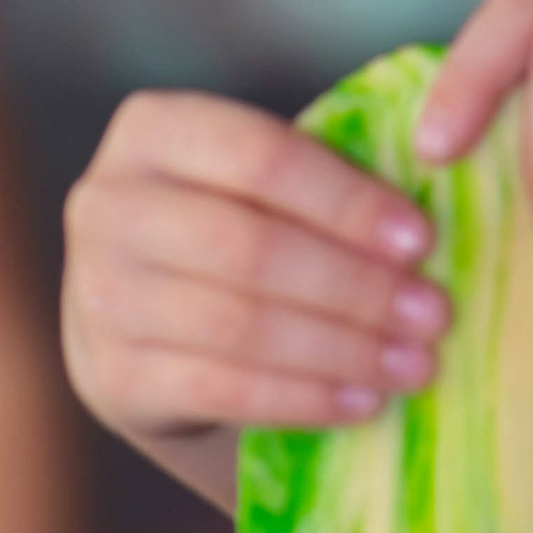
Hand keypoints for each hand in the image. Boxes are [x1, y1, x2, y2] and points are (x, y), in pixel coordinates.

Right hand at [63, 92, 446, 448]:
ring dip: (341, 348)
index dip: (347, 202)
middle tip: (434, 314)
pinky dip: (302, 398)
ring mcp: (97, 293)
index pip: (261, 156)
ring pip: (236, 323)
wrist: (145, 325)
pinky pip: (219, 389)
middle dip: (355, 285)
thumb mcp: (263, 188)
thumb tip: (428, 229)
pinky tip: (364, 402)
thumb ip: (326, 184)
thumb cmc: (235, 234)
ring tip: (415, 365)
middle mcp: (108, 204)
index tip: (422, 241)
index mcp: (153, 130)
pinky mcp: (110, 375)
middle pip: (250, 246)